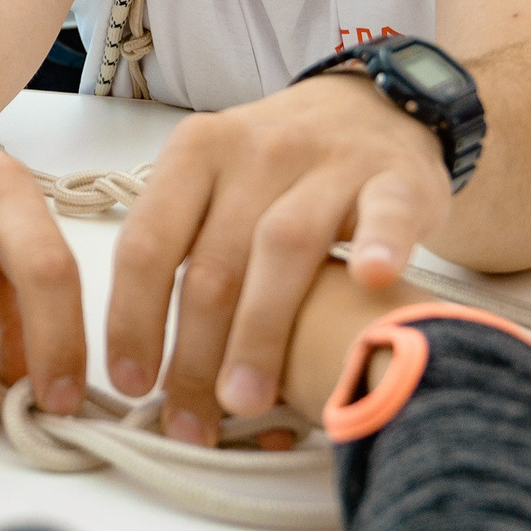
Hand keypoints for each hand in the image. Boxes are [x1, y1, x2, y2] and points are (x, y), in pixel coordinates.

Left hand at [106, 72, 449, 446]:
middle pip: (214, 261)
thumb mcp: (217, 190)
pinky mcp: (398, 179)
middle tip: (192, 422)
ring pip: (285, 245)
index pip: (147, 242)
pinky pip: (386, 213)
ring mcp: (329, 162)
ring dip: (260, 329)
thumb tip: (152, 376)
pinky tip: (371, 282)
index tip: (132, 384)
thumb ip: (187, 257)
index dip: (132, 318)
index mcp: (195, 155)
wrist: (376, 108)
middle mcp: (255, 152)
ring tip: (246, 400)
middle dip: (195, 352)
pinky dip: (378, 245)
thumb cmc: (279, 174)